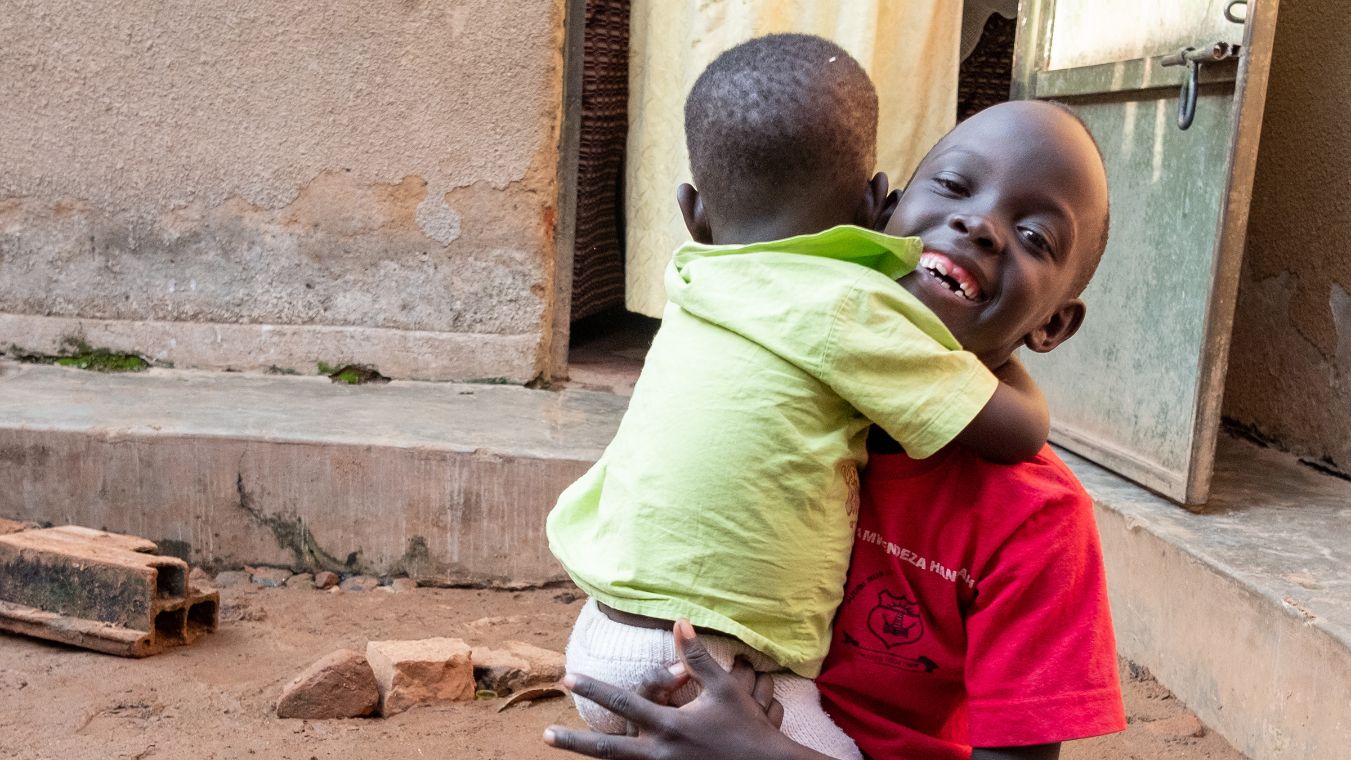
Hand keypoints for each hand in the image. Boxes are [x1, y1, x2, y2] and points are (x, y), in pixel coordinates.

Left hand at [544, 620, 812, 759]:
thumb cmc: (748, 728)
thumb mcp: (724, 689)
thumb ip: (697, 657)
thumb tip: (679, 622)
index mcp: (670, 725)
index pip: (623, 701)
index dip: (594, 688)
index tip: (569, 678)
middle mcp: (661, 752)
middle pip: (608, 748)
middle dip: (575, 741)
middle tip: (546, 734)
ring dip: (593, 759)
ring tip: (568, 751)